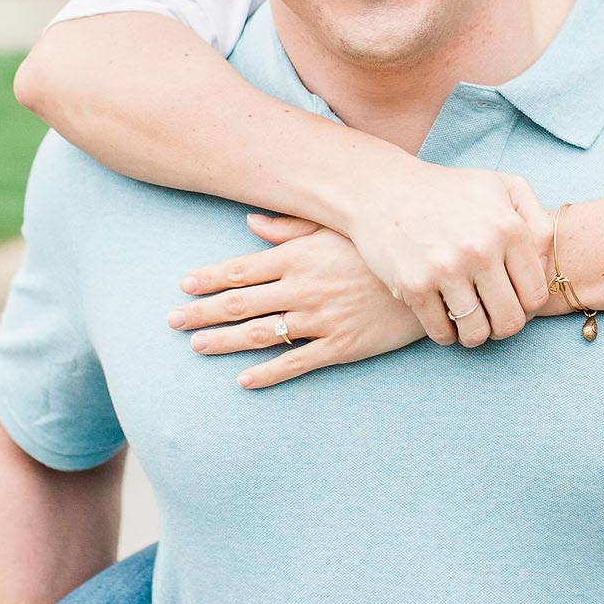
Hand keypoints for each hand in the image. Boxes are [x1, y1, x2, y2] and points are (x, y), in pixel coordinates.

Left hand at [172, 216, 430, 386]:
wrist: (431, 279)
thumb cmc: (380, 249)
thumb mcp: (336, 228)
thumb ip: (291, 226)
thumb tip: (250, 222)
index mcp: (299, 258)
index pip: (241, 269)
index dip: (208, 279)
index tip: (182, 285)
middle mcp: (303, 289)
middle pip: (240, 303)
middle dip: (201, 312)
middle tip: (171, 321)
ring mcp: (320, 320)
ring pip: (260, 335)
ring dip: (223, 342)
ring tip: (196, 347)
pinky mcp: (341, 347)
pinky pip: (296, 363)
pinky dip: (268, 373)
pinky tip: (244, 380)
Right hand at [337, 158, 553, 346]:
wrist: (382, 188)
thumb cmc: (448, 190)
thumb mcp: (501, 185)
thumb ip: (536, 219)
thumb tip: (548, 265)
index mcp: (509, 228)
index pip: (536, 295)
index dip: (527, 307)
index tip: (512, 301)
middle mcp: (481, 249)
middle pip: (510, 321)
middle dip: (504, 326)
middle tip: (492, 317)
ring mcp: (446, 269)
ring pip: (477, 333)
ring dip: (475, 334)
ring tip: (469, 320)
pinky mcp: (414, 286)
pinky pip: (442, 334)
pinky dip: (446, 334)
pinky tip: (443, 317)